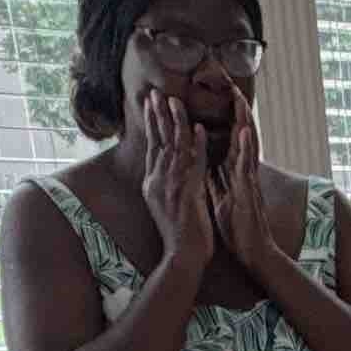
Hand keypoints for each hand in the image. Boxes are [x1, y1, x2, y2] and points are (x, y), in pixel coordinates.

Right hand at [134, 91, 211, 270]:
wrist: (183, 257)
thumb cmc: (179, 233)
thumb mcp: (165, 202)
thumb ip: (164, 182)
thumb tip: (163, 167)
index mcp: (153, 182)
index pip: (152, 146)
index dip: (152, 123)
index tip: (151, 103)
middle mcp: (158, 181)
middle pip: (157, 141)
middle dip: (156, 115)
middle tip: (154, 92)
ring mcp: (172, 187)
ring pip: (172, 147)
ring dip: (174, 122)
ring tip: (175, 100)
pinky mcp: (187, 194)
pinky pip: (192, 164)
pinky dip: (196, 145)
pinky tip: (198, 128)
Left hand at [211, 100, 269, 275]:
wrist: (253, 251)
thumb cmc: (238, 227)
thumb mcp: (221, 197)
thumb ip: (214, 179)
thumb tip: (202, 165)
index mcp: (236, 172)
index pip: (232, 139)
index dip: (228, 118)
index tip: (223, 97)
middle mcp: (245, 171)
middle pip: (242, 134)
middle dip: (238, 111)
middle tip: (232, 86)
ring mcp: (248, 179)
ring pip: (248, 144)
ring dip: (244, 120)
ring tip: (239, 98)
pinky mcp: (249, 190)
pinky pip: (247, 165)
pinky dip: (245, 147)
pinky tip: (243, 130)